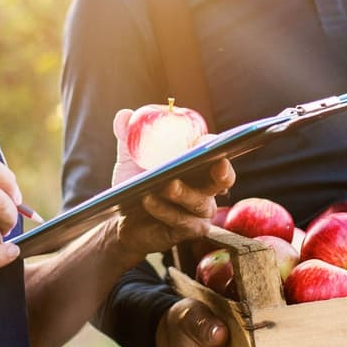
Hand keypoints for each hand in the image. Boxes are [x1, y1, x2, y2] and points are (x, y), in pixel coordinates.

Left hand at [105, 108, 232, 263]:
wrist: (123, 219)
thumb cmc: (137, 183)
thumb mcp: (130, 159)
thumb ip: (129, 137)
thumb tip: (124, 115)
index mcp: (197, 164)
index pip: (216, 151)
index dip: (218, 146)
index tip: (209, 140)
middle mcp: (206, 187)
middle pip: (222, 179)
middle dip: (222, 172)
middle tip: (216, 163)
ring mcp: (200, 210)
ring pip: (199, 201)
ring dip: (182, 192)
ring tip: (164, 184)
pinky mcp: (189, 230)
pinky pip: (182, 221)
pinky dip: (165, 210)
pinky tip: (149, 200)